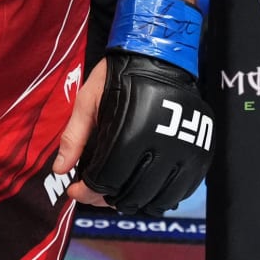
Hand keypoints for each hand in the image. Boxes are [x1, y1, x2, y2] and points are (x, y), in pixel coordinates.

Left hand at [57, 52, 212, 214]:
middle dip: (106, 200)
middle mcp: (161, 146)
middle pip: (131, 195)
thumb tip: (59, 170)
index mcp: (130, 133)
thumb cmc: (119, 76)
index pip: (107, 181)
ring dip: (134, 202)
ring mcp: (185, 152)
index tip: (76, 190)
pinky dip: (160, 198)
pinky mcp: (200, 154)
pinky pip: (181, 191)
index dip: (87, 192)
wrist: (160, 57)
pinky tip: (145, 190)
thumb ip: (74, 137)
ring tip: (118, 193)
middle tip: (95, 193)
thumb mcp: (88, 100)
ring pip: (157, 199)